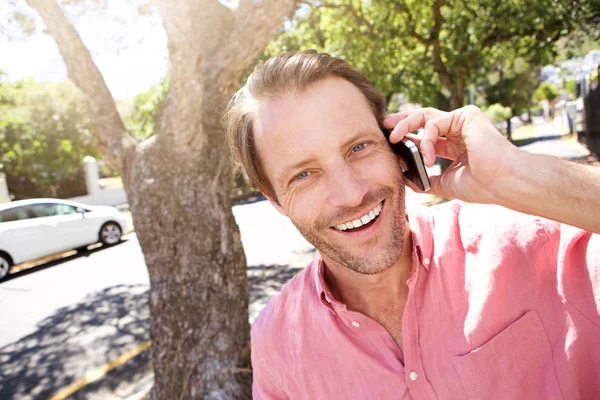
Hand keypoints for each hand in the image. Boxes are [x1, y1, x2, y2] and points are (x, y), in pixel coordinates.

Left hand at [383, 105, 518, 203]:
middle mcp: (457, 129)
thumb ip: (425, 179)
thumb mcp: (445, 183)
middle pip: (421, 119)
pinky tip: (427, 158)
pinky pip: (435, 122)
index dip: (404, 136)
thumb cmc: (482, 185)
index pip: (423, 134)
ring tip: (394, 139)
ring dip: (405, 126)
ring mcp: (462, 120)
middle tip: (382, 127)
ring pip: (425, 116)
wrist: (504, 184)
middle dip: (399, 122)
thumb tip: (404, 178)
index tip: (387, 142)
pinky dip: (426, 139)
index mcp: (452, 144)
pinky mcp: (466, 115)